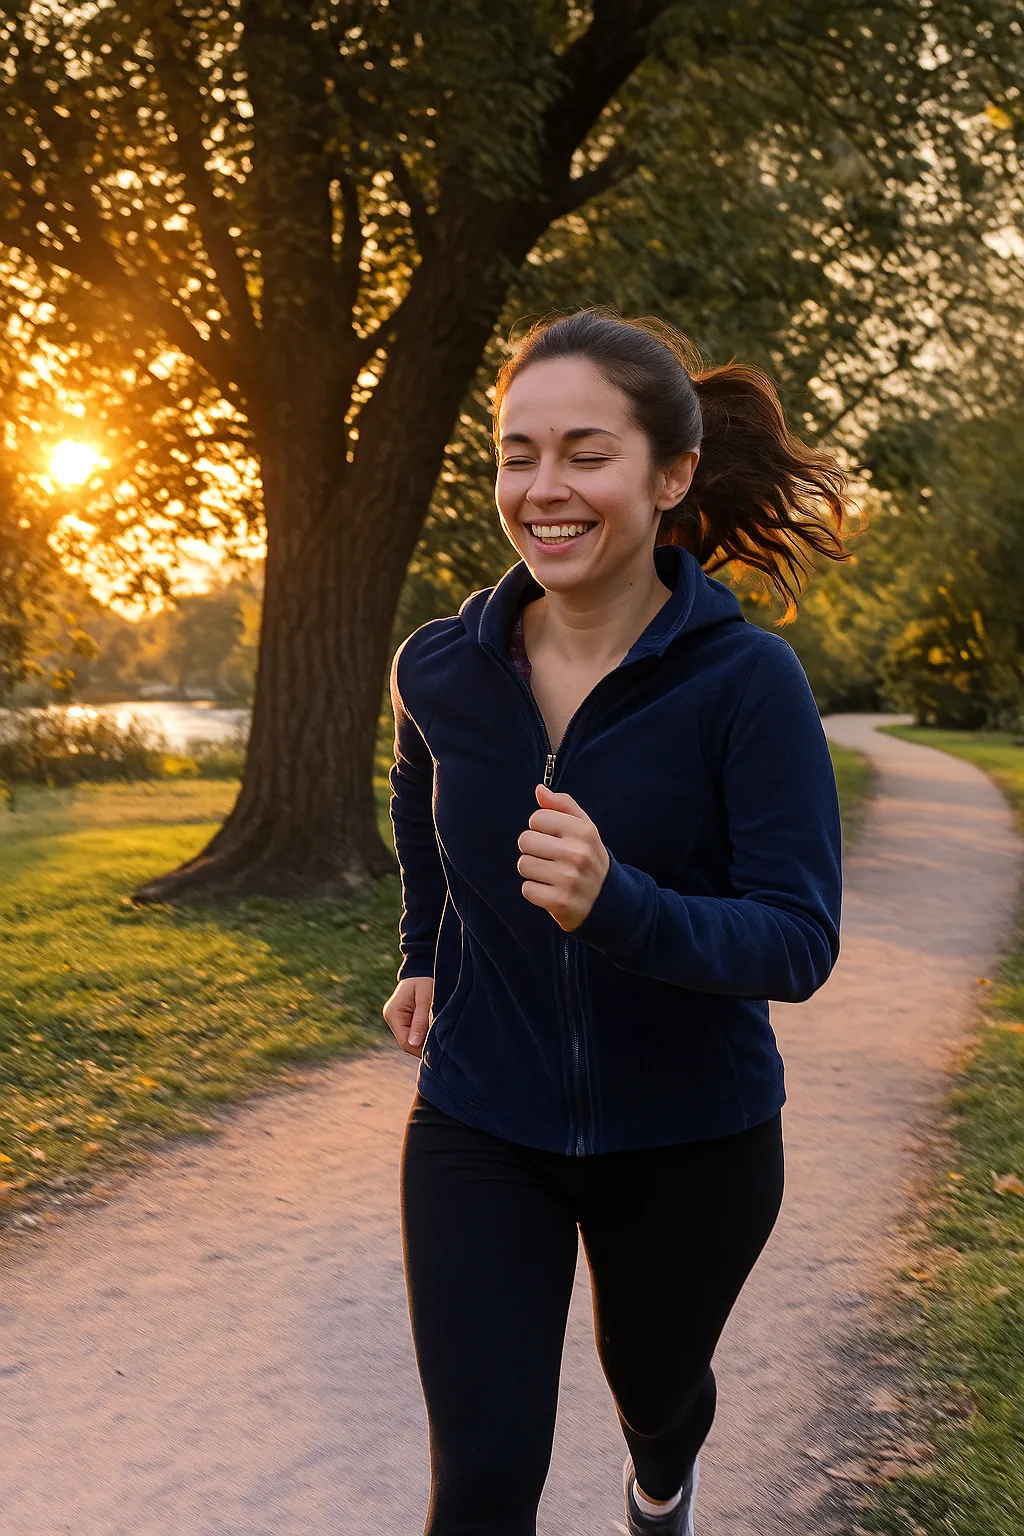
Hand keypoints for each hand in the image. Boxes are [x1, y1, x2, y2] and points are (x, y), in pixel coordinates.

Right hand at [382, 975, 434, 1056]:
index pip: (406, 1042)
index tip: (440, 1045)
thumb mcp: (426, 998)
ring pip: (412, 1041)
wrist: (422, 968)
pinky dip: (425, 1034)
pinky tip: (434, 1028)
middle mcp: (392, 1019)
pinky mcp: (404, 1020)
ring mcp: (397, 1021)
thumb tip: (414, 1044)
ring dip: (426, 1039)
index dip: (422, 1048)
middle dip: (425, 1044)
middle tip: (443, 1039)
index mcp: (393, 1014)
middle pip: (408, 1044)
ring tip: (440, 1031)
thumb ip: (421, 1020)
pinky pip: (414, 1034)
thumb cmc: (425, 980)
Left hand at [517, 783, 610, 931]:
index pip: (537, 818)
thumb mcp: (584, 829)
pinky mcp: (559, 901)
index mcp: (584, 831)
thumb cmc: (589, 858)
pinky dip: (535, 891)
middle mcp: (578, 853)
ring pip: (524, 864)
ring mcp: (569, 879)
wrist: (607, 900)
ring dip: (533, 871)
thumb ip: (563, 805)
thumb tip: (539, 790)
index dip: (542, 828)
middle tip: (551, 858)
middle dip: (534, 849)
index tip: (555, 838)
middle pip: (526, 840)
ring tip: (552, 874)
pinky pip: (527, 889)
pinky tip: (552, 890)